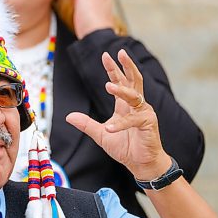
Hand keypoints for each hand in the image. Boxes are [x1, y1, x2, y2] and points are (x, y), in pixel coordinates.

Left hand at [66, 49, 170, 180]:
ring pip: (134, 95)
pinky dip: (121, 124)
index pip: (120, 82)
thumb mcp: (100, 134)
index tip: (106, 56)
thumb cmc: (125, 147)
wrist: (141, 164)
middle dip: (126, 66)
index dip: (113, 69)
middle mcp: (136, 105)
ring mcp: (144, 113)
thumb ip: (86, 124)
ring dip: (121, 90)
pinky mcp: (148, 124)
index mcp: (125, 105)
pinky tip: (109, 128)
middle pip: (133, 80)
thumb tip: (68, 116)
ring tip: (108, 85)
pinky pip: (133, 120)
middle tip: (119, 53)